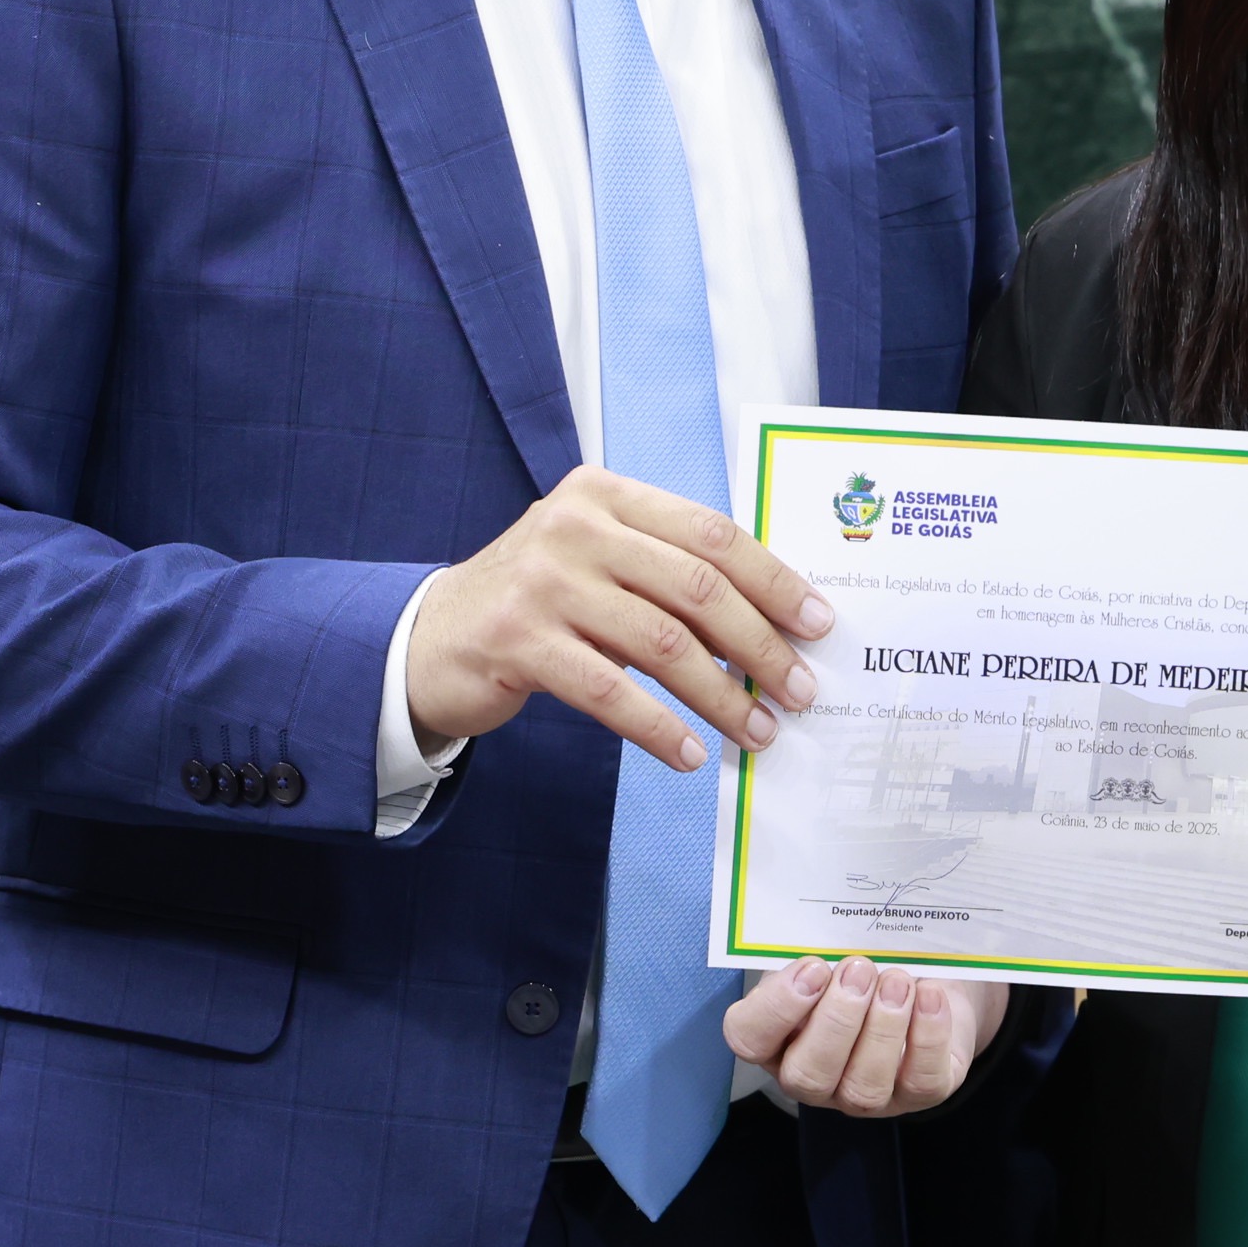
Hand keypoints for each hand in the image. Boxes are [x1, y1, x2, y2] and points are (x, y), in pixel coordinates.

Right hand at [405, 464, 830, 769]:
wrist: (430, 638)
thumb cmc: (538, 600)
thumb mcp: (598, 560)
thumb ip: (666, 570)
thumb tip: (770, 624)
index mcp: (606, 493)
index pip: (711, 533)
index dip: (773, 580)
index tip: (817, 623)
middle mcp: (574, 527)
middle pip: (696, 586)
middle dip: (759, 645)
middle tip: (799, 689)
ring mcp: (543, 583)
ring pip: (663, 644)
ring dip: (721, 696)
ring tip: (757, 731)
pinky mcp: (519, 642)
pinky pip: (611, 693)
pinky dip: (660, 729)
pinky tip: (689, 753)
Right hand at [719, 957, 1010, 1116]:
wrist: (924, 979)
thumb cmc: (863, 964)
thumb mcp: (830, 950)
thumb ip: (815, 943)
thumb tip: (823, 920)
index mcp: (778, 1036)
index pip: (750, 1038)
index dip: (777, 1007)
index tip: (813, 966)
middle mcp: (815, 1076)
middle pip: (807, 1074)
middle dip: (836, 1020)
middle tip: (860, 968)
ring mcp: (864, 1094)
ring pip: (863, 1088)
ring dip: (882, 1030)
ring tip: (898, 981)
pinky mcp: (919, 1095)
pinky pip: (921, 1082)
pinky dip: (928, 1036)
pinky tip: (930, 995)